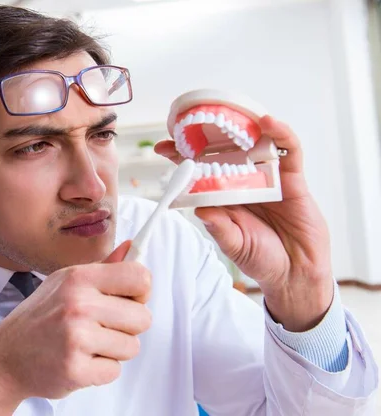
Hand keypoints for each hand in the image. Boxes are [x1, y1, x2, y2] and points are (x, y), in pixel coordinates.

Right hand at [0, 240, 151, 414]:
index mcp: (79, 278)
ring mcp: (76, 337)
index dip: (141, 292)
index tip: (128, 300)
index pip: (140, 277)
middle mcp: (78, 304)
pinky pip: (114, 371)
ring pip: (132, 347)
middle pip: (143, 318)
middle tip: (101, 328)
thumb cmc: (40, 317)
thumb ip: (104, 268)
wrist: (5, 357)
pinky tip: (79, 360)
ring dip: (114, 351)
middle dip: (128, 327)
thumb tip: (132, 247)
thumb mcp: (65, 283)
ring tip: (87, 345)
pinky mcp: (75, 369)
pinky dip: (100, 370)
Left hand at [154, 115, 333, 331]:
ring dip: (241, 126)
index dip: (181, 158)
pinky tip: (268, 123)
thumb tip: (199, 210)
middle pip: (223, 151)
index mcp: (223, 197)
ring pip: (253, 144)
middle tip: (190, 121)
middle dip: (206, 135)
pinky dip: (280, 134)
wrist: (296, 273)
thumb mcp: (235, 245)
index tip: (162, 147)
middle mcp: (243, 183)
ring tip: (226, 113)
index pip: (199, 172)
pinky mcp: (292, 179)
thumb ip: (219, 228)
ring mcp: (267, 179)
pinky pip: (288, 151)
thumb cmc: (262, 260)